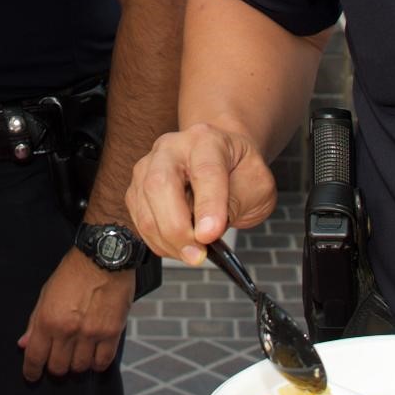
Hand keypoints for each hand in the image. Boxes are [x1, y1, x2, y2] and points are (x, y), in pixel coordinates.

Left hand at [17, 250, 136, 379]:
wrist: (104, 257)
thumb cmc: (73, 273)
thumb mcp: (46, 294)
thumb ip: (35, 322)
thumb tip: (23, 345)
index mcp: (48, 320)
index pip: (35, 357)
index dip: (31, 371)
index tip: (32, 376)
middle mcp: (68, 331)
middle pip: (58, 367)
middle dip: (55, 367)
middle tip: (59, 360)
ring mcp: (91, 333)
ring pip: (80, 367)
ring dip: (76, 365)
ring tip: (78, 354)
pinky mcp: (111, 333)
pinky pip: (102, 362)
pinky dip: (97, 363)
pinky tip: (94, 355)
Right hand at [127, 124, 279, 264]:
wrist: (225, 160)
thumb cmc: (240, 171)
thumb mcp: (257, 187)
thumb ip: (235, 204)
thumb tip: (205, 233)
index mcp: (207, 140)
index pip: (205, 171)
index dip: (207, 206)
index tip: (209, 235)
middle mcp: (172, 148)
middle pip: (160, 184)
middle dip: (176, 228)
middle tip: (197, 254)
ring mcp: (149, 166)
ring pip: (145, 206)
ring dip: (167, 239)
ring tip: (193, 253)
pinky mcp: (137, 188)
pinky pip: (139, 220)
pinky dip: (158, 241)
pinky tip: (179, 245)